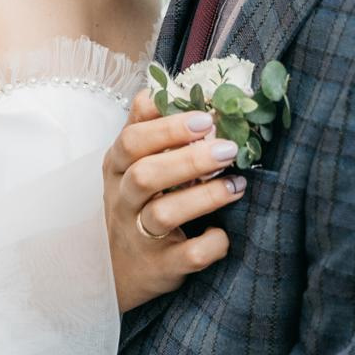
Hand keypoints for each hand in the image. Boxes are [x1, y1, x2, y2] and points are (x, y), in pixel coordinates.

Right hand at [104, 90, 243, 311]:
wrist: (117, 270)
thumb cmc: (135, 203)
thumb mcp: (131, 162)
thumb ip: (149, 124)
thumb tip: (178, 84)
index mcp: (117, 167)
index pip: (132, 139)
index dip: (168, 127)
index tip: (206, 117)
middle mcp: (122, 199)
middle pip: (145, 174)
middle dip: (189, 159)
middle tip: (228, 148)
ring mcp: (138, 235)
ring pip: (163, 214)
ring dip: (204, 197)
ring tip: (237, 184)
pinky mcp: (159, 267)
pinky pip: (186, 256)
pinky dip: (210, 244)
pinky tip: (224, 233)